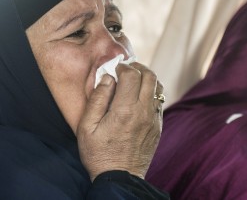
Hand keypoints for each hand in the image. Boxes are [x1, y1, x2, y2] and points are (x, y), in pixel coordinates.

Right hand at [76, 62, 163, 180]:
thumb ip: (97, 98)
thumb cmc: (99, 154)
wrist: (119, 179)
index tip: (115, 69)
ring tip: (134, 80)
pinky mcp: (158, 127)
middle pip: (150, 76)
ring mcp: (154, 119)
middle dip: (138, 68)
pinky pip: (159, 101)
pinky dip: (151, 93)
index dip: (123, 66)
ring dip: (147, 79)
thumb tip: (108, 78)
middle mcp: (144, 112)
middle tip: (126, 69)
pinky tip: (139, 97)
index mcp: (125, 110)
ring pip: (158, 87)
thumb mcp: (87, 127)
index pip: (132, 75)